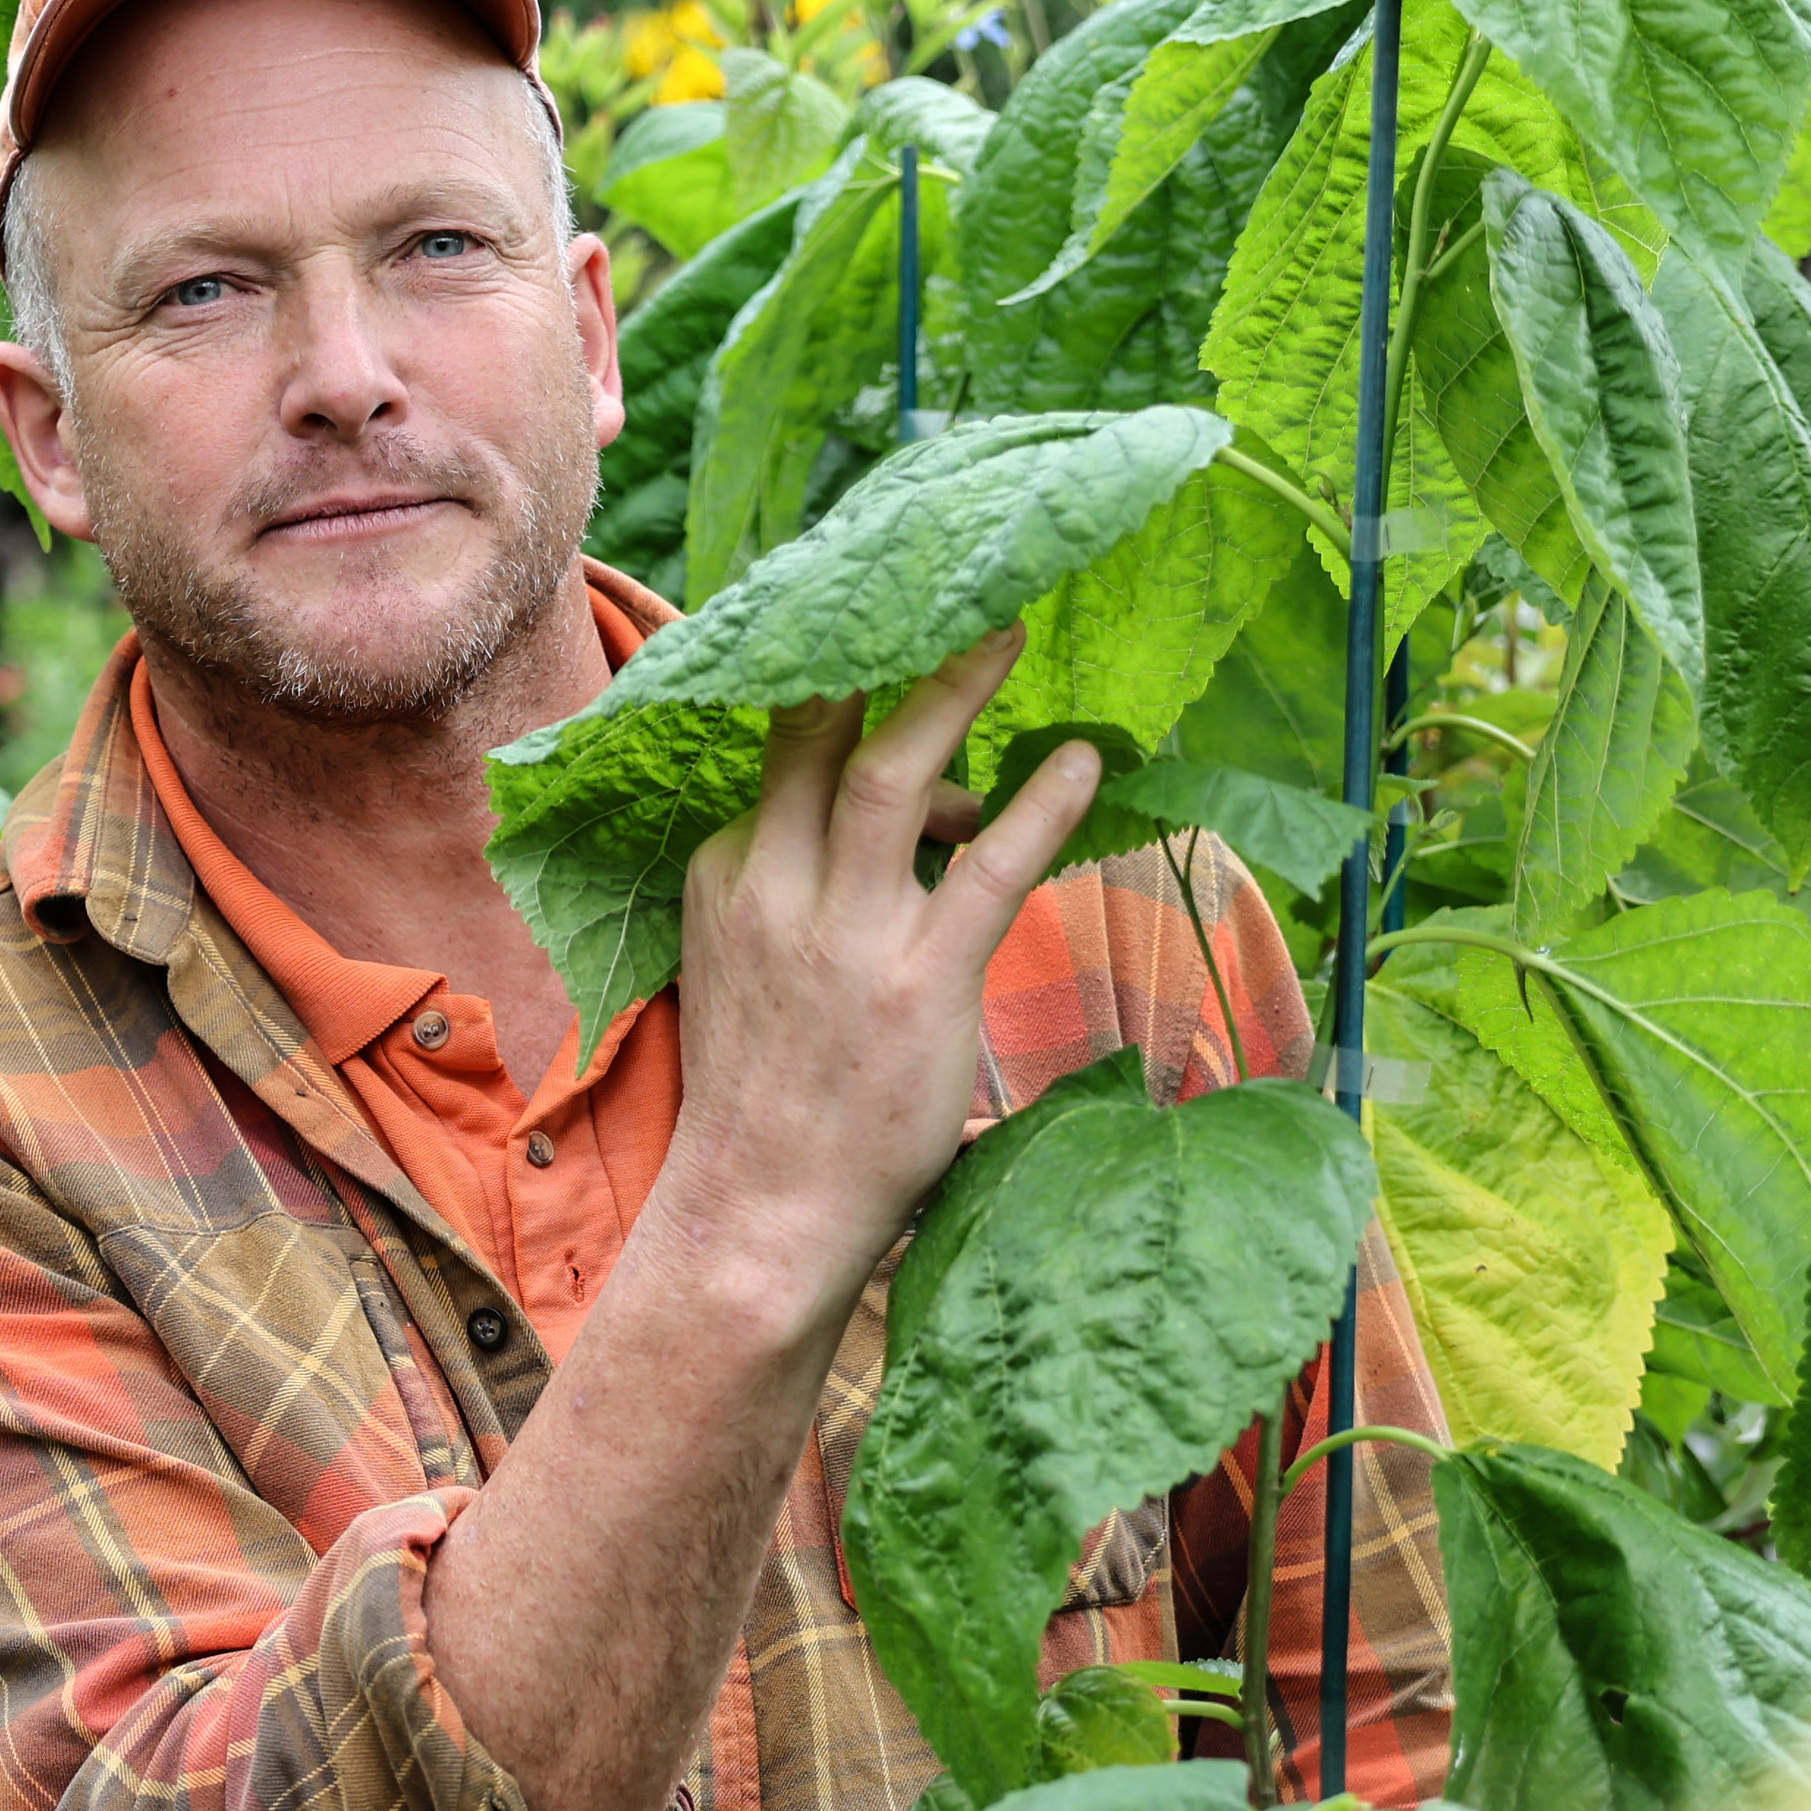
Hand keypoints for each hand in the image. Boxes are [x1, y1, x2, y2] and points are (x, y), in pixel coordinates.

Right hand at [637, 630, 1102, 1340]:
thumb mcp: (749, 968)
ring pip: (895, 772)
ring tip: (1010, 633)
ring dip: (956, 693)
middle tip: (955, 594)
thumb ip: (811, 888)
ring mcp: (843, 933)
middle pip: (822, 731)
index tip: (894, 655)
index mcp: (726, 875)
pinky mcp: (917, 981)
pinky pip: (988, 865)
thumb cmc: (772, 1097)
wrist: (759, 1216)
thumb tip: (934, 823)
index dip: (847, 701)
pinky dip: (1039, 805)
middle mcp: (772, 886)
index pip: (784, 756)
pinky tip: (1083, 766)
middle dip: (889, 654)